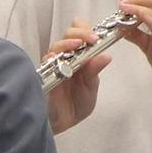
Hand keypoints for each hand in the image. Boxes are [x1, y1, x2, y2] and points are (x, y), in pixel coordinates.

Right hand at [42, 18, 108, 133]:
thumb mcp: (91, 87)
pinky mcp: (44, 73)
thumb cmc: (77, 104)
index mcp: (79, 56)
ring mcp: (54, 63)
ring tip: (78, 45)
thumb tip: (106, 56)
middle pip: (68, 35)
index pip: (81, 34)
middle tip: (92, 39)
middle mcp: (65, 56)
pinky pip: (46, 62)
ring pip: (57, 45)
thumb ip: (95, 71)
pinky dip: (52, 57)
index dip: (87, 30)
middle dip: (80, 33)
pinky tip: (58, 57)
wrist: (63, 122)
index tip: (97, 34)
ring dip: (68, 43)